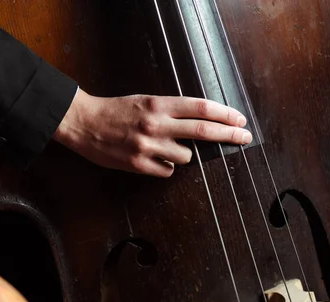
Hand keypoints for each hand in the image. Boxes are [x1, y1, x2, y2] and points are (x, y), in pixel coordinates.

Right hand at [53, 89, 251, 177]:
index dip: (225, 114)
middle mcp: (156, 124)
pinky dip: (167, 167)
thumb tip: (199, 123)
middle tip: (245, 137)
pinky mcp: (139, 165)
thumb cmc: (115, 111)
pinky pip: (167, 171)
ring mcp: (148, 146)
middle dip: (229, 134)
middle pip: (203, 131)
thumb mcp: (144, 101)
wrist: (84, 123)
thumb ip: (170, 110)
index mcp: (158, 104)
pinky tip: (154, 159)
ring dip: (184, 154)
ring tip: (166, 148)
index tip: (239, 119)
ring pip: (186, 157)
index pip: (201, 108)